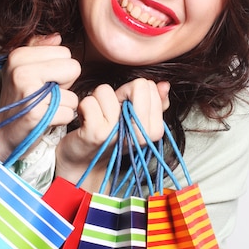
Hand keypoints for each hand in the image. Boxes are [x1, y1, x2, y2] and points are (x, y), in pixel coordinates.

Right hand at [0, 34, 80, 161]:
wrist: (1, 132)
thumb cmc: (19, 98)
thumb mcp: (23, 68)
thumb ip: (40, 49)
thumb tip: (57, 36)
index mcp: (18, 55)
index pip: (65, 52)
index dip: (59, 69)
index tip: (43, 80)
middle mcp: (21, 70)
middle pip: (73, 67)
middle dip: (65, 84)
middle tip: (45, 94)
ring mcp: (28, 92)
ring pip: (73, 94)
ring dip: (63, 104)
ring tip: (43, 107)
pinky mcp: (36, 114)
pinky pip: (69, 112)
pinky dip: (61, 119)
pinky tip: (45, 119)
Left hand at [55, 78, 169, 192]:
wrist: (86, 163)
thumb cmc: (111, 137)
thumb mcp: (135, 120)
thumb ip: (153, 102)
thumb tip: (164, 85)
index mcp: (154, 130)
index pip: (148, 87)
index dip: (132, 91)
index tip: (125, 107)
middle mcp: (140, 134)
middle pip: (138, 86)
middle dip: (119, 92)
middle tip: (112, 110)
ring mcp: (118, 133)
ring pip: (106, 91)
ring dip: (98, 99)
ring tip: (99, 116)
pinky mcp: (96, 133)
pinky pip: (89, 102)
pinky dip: (84, 106)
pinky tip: (86, 120)